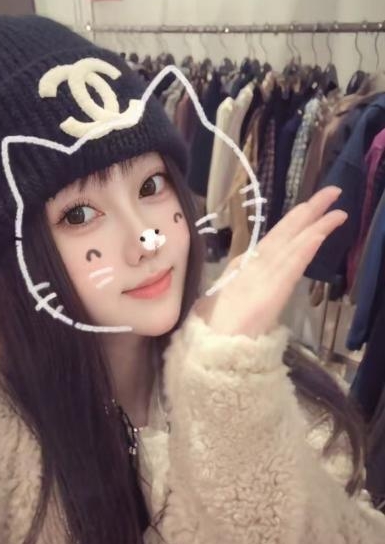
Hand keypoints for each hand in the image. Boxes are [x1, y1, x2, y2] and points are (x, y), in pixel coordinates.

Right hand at [193, 186, 346, 338]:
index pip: (274, 241)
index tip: (309, 209)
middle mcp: (254, 266)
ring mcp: (263, 275)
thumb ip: (234, 287)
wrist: (209, 351)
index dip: (293, 223)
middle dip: (308, 211)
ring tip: (333, 201)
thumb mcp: (223, 303)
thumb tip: (239, 276)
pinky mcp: (273, 289)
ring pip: (293, 242)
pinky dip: (307, 245)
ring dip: (314, 220)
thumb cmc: (212, 332)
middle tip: (332, 191)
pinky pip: (293, 264)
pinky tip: (320, 231)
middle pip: (285, 233)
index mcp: (244, 269)